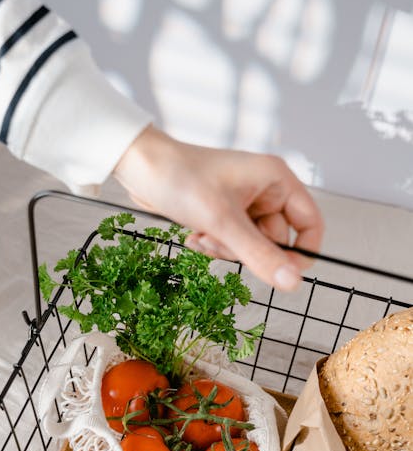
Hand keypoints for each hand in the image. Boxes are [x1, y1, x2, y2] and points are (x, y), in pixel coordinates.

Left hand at [114, 125, 323, 290]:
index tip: (284, 275)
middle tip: (221, 243)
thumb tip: (292, 282)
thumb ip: (259, 254)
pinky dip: (214, 245)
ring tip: (203, 236)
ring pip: (251, 245)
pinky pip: (232, 243)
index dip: (302, 252)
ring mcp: (244, 202)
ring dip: (227, 250)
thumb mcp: (222, 222)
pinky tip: (194, 235)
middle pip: (277, 240)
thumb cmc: (181, 179)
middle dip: (248, 250)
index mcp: (276, 179)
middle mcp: (264, 189)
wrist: (140, 168)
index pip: (310, 223)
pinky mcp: (224, 213)